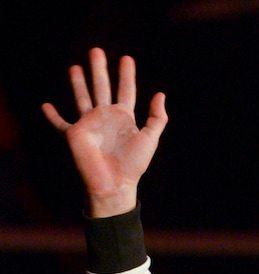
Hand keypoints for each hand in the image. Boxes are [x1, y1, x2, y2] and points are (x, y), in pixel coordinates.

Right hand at [42, 48, 166, 216]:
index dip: (127, 75)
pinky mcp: (74, 134)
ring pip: (82, 98)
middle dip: (99, 70)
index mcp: (123, 118)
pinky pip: (60, 124)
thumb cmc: (133, 165)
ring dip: (78, 83)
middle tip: (96, 51)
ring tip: (74, 66)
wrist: (114, 184)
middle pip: (101, 87)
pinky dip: (52, 116)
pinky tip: (45, 106)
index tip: (127, 58)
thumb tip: (160, 94)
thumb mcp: (150, 139)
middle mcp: (105, 117)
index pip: (125, 90)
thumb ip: (156, 118)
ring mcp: (89, 124)